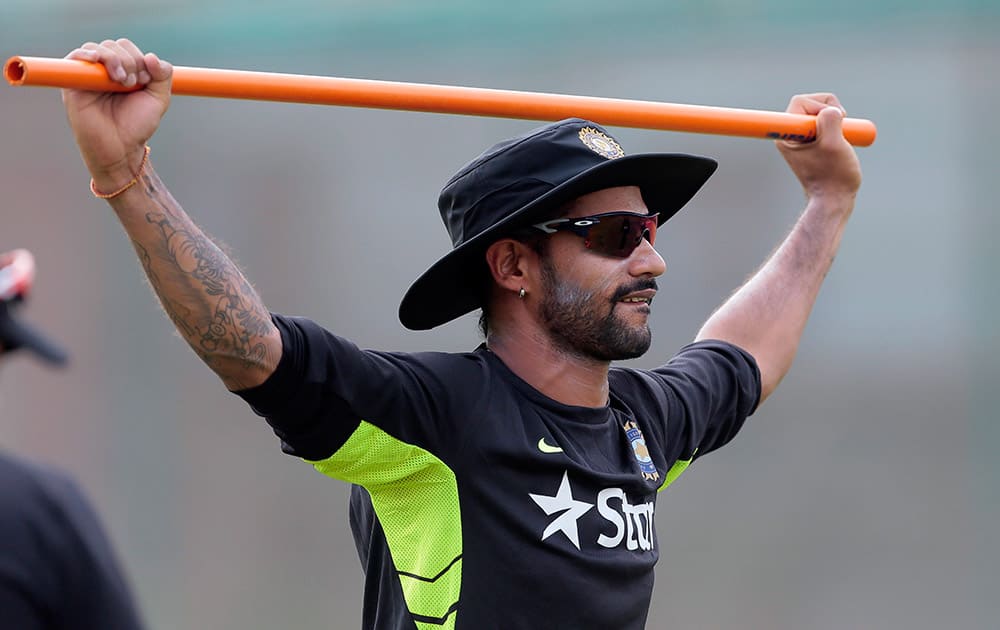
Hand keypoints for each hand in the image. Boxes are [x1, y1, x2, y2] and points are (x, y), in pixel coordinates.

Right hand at [61, 39, 171, 191]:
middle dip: (129, 60)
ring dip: (114, 60)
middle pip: (114, 45)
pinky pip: (75, 58)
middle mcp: (105, 71)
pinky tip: (97, 61)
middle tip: (132, 84)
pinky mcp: (73, 83)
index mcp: (124, 71)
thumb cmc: (137, 126)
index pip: (128, 47)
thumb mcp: (158, 99)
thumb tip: (151, 56)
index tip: (145, 80)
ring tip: (121, 82)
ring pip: (98, 49)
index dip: (139, 58)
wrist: (121, 148)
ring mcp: (88, 76)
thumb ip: (163, 76)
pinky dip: (87, 54)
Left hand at [776, 93, 861, 200]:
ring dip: (836, 119)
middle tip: (842, 126)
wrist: (834, 200)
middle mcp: (790, 135)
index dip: (819, 105)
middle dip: (830, 110)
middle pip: (810, 104)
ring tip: (842, 137)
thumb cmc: (834, 175)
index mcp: (788, 136)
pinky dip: (838, 127)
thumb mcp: (833, 144)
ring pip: (820, 112)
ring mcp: (801, 139)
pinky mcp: (812, 142)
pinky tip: (841, 141)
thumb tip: (829, 109)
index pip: (800, 102)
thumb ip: (829, 120)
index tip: (831, 120)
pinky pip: (826, 123)